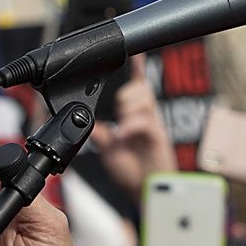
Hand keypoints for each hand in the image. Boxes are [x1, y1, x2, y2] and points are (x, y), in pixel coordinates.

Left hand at [88, 59, 175, 195]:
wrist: (145, 192)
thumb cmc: (131, 171)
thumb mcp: (108, 150)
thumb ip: (101, 133)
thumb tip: (87, 120)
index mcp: (134, 115)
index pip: (135, 84)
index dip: (136, 67)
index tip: (135, 53)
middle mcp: (145, 115)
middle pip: (137, 87)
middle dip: (123, 97)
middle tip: (118, 117)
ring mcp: (152, 124)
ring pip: (141, 97)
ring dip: (127, 108)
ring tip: (122, 129)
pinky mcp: (158, 136)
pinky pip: (145, 120)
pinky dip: (131, 125)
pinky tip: (123, 135)